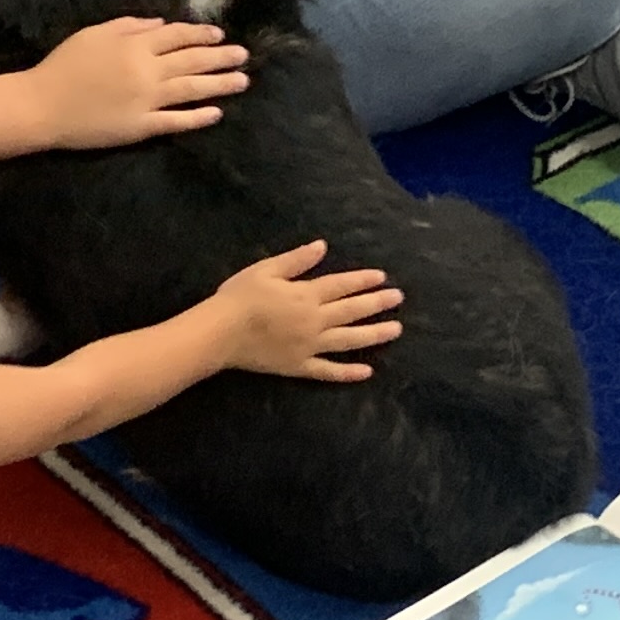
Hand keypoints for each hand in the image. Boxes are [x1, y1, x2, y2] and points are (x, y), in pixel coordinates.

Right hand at [30, 17, 250, 147]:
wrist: (44, 105)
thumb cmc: (64, 66)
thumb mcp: (93, 34)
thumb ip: (128, 26)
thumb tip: (161, 23)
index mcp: (134, 45)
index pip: (176, 36)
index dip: (200, 34)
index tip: (218, 34)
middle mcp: (147, 70)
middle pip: (191, 61)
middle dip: (220, 57)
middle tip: (244, 55)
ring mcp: (146, 100)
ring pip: (191, 89)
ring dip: (219, 84)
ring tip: (242, 81)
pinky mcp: (141, 127)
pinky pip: (175, 121)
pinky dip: (197, 117)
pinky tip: (216, 113)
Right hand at [204, 239, 398, 377]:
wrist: (220, 333)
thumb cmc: (239, 297)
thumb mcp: (266, 269)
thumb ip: (296, 260)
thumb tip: (322, 246)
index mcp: (306, 295)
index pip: (341, 285)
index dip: (362, 280)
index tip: (382, 277)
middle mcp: (314, 320)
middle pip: (351, 311)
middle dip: (377, 303)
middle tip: (398, 299)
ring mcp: (309, 346)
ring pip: (348, 340)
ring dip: (374, 334)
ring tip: (395, 330)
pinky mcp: (299, 366)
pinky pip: (328, 371)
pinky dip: (348, 373)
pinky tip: (367, 372)